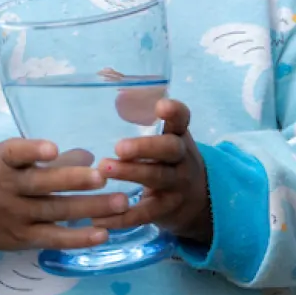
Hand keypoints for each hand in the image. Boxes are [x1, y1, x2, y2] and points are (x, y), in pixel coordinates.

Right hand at [0, 139, 128, 270]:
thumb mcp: (3, 159)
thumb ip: (40, 156)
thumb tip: (88, 157)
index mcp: (1, 163)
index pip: (13, 154)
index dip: (32, 150)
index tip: (53, 149)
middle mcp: (8, 189)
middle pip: (42, 185)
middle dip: (74, 180)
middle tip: (103, 176)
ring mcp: (16, 216)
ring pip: (55, 211)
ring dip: (90, 208)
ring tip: (121, 203)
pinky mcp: (23, 239)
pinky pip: (53, 239)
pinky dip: (78, 238)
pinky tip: (103, 234)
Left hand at [98, 98, 211, 245]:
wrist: (197, 202)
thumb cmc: (169, 161)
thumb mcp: (166, 139)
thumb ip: (143, 116)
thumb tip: (111, 78)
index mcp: (179, 136)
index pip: (182, 119)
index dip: (174, 112)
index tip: (161, 106)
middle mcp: (182, 158)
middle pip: (169, 149)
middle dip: (145, 147)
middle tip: (119, 146)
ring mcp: (177, 185)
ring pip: (157, 177)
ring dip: (131, 173)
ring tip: (104, 169)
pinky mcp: (167, 210)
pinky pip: (144, 213)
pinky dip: (121, 216)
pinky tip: (98, 217)